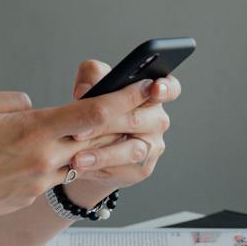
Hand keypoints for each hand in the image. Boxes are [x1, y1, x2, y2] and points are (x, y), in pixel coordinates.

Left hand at [60, 59, 178, 208]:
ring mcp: (152, 146)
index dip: (165, 88)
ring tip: (77, 158)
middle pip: (137, 119)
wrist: (88, 146)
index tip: (154, 88)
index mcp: (150, 94)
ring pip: (131, 150)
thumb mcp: (90, 85)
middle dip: (106, 124)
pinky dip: (100, 168)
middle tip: (79, 131)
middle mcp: (157, 120)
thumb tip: (86, 89)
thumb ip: (91, 76)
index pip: (169, 88)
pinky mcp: (142, 169)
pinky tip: (82, 167)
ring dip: (102, 154)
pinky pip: (122, 170)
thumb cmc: (94, 108)